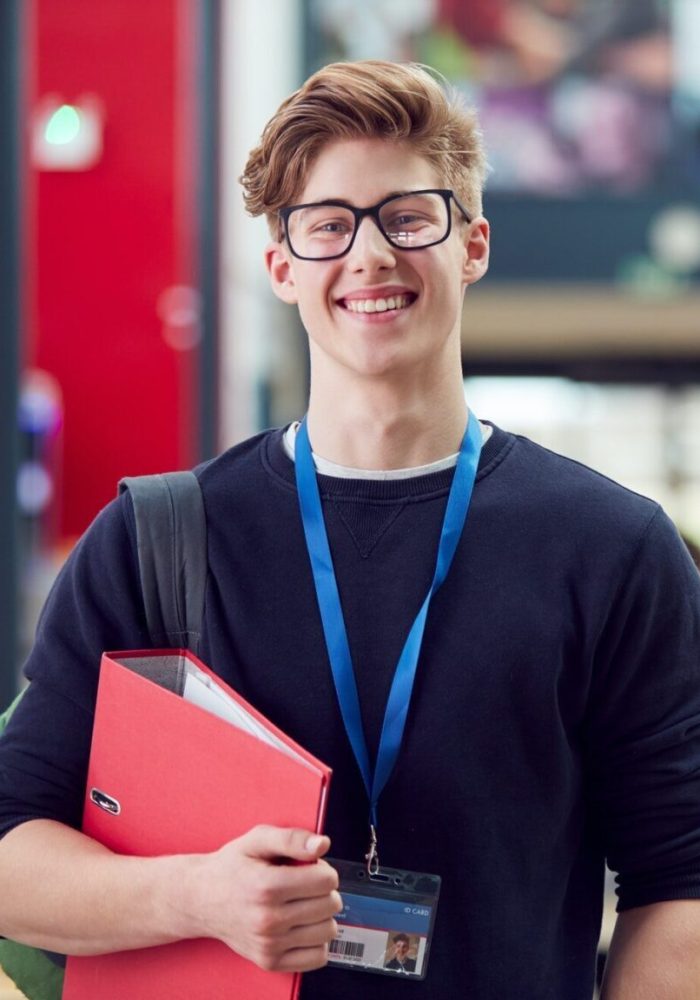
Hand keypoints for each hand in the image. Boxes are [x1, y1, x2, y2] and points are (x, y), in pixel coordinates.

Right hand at [184, 825, 341, 972]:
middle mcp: (267, 919)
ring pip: (327, 930)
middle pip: (330, 904)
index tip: (309, 868)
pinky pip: (317, 956)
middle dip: (324, 890)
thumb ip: (292, 838)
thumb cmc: (232, 867)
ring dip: (321, 915)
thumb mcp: (257, 840)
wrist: (200, 899)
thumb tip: (323, 845)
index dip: (323, 869)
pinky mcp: (269, 962)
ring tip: (301, 904)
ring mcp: (269, 944)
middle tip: (304, 885)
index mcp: (266, 886)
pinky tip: (301, 926)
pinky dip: (316, 940)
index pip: (326, 880)